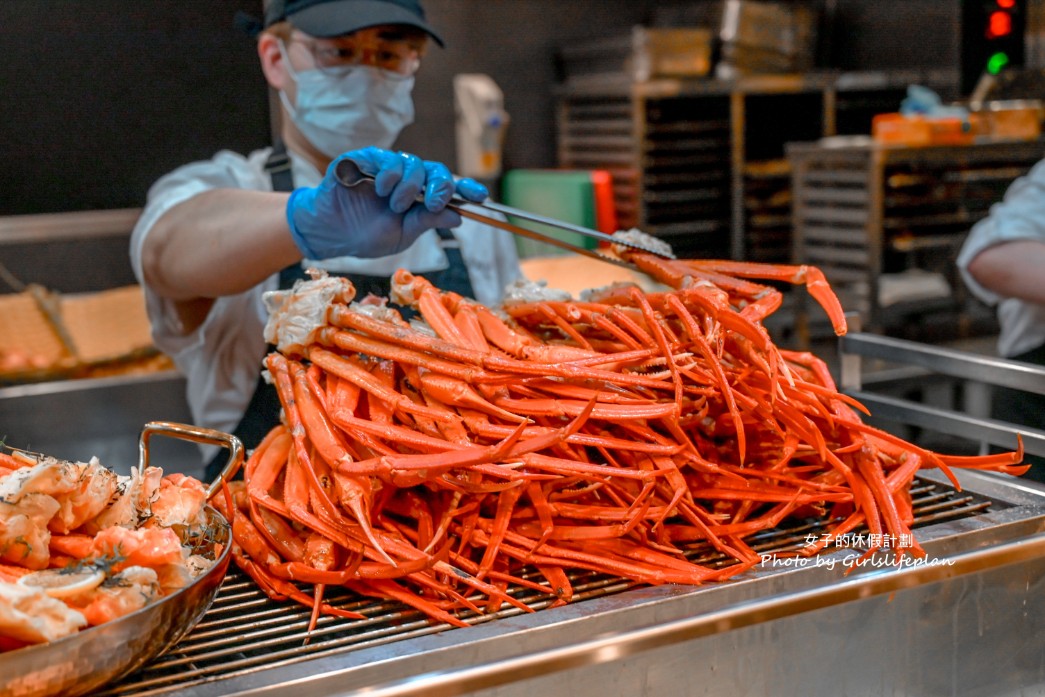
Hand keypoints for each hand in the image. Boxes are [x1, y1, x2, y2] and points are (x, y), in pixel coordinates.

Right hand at [286, 146, 488, 259]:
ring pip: (412, 163)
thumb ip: (426, 222)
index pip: (448, 187)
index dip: (466, 189)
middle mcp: (407, 178)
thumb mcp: (402, 234)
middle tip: (436, 201)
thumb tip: (457, 217)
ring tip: (396, 204)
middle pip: (435, 170)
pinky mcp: (364, 159)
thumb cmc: (366, 234)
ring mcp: (386, 166)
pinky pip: (385, 158)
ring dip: (410, 185)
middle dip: (441, 185)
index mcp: (419, 197)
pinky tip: (383, 189)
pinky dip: (389, 174)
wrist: (331, 233)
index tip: (482, 197)